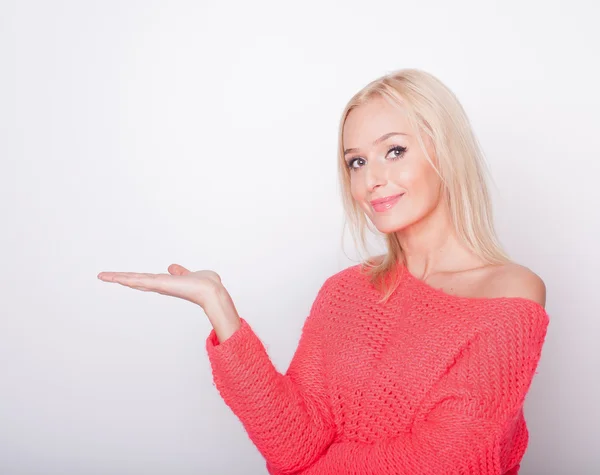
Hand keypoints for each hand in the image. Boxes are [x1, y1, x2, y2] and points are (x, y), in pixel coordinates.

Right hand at [97, 264, 241, 341]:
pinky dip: (127, 279)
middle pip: (135, 281)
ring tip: (103, 275)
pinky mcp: (159, 284)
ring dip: (118, 278)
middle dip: (120, 279)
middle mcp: (160, 285)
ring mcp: (158, 285)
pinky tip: (116, 277)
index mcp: (166, 283)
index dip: (133, 279)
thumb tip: (172, 268)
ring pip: (134, 280)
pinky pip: (140, 280)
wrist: (212, 291)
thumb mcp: (190, 275)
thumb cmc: (206, 285)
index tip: (122, 277)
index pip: (145, 280)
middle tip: (103, 276)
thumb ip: (180, 272)